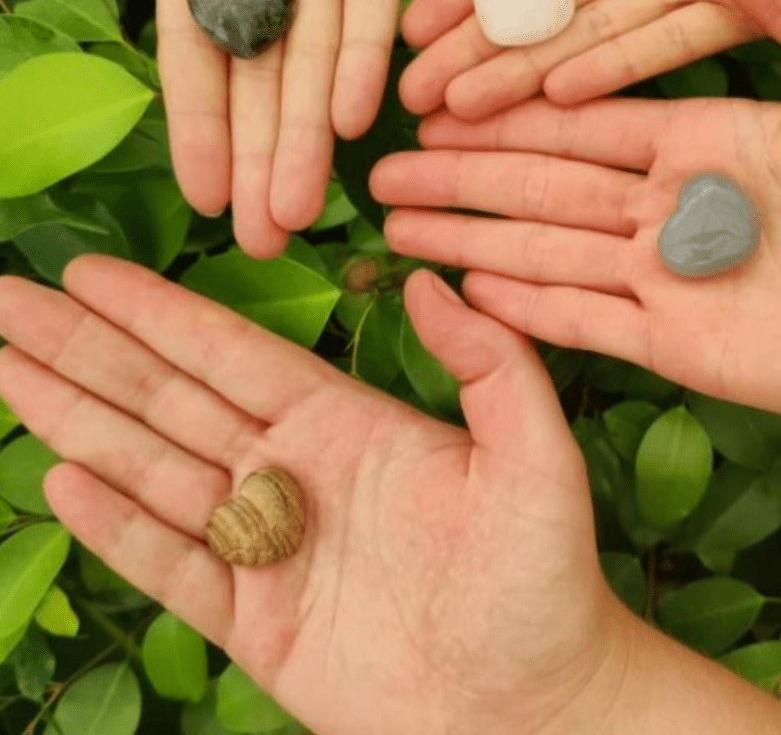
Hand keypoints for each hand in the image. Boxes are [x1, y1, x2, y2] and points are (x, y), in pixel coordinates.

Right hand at [0, 0, 449, 257]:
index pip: (193, 45)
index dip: (196, 122)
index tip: (203, 198)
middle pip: (261, 76)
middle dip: (259, 157)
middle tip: (265, 242)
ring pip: (321, 54)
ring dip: (311, 133)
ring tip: (304, 211)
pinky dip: (369, 51)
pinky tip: (359, 116)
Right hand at [0, 257, 619, 734]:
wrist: (534, 703)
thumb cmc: (543, 578)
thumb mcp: (532, 455)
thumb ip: (489, 364)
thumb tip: (429, 283)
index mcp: (345, 424)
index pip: (230, 354)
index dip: (158, 313)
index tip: (88, 272)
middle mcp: (293, 473)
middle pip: (167, 399)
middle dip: (86, 350)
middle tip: (6, 301)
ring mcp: (267, 547)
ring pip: (150, 470)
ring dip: (75, 418)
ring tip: (4, 366)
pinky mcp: (255, 623)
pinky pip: (170, 566)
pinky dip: (114, 526)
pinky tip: (58, 479)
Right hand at [373, 0, 780, 439]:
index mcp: (707, 139)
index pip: (582, 119)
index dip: (510, 109)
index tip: (443, 96)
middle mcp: (675, 209)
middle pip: (544, 187)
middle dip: (462, 175)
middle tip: (384, 165)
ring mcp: (674, 282)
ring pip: (547, 254)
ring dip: (471, 238)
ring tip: (398, 223)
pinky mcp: (684, 348)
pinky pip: (586, 324)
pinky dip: (525, 310)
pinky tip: (465, 289)